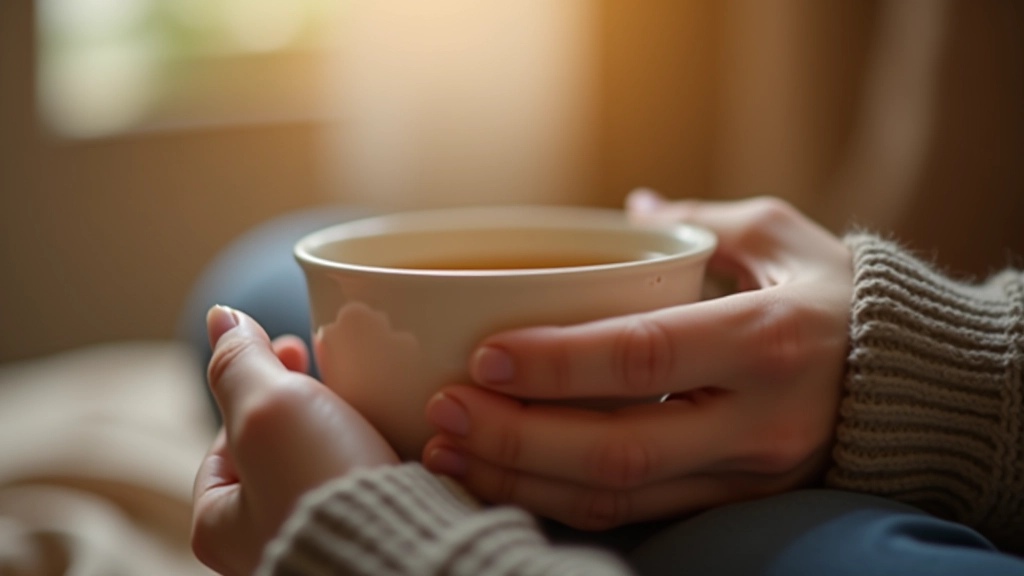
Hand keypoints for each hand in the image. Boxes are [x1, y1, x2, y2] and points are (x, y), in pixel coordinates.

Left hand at [191, 306, 398, 575]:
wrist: (401, 550)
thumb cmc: (322, 492)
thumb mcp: (267, 409)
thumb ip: (241, 360)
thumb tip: (220, 316)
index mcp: (221, 524)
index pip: (227, 437)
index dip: (257, 382)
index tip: (293, 347)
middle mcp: (267, 541)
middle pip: (281, 447)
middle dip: (307, 400)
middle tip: (334, 366)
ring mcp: (323, 539)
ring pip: (330, 463)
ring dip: (351, 423)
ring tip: (374, 394)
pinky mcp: (373, 535)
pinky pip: (370, 483)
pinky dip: (384, 452)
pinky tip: (404, 433)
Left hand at [421, 192, 851, 529]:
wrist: (915, 385)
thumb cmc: (839, 297)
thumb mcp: (779, 237)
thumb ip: (698, 222)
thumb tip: (627, 211)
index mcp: (767, 341)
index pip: (645, 360)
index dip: (557, 364)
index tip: (483, 356)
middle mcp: (760, 421)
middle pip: (619, 449)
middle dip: (517, 438)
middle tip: (444, 412)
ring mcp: (749, 477)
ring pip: (619, 497)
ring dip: (524, 479)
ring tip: (451, 450)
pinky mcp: (736, 506)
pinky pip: (637, 517)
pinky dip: (561, 501)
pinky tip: (508, 476)